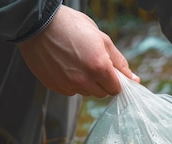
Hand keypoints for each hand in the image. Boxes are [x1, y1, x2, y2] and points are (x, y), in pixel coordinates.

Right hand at [18, 5, 138, 96]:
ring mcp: (68, 85)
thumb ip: (119, 61)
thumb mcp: (101, 38)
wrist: (36, 23)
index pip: (116, 89)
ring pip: (86, 92)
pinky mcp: (56, 87)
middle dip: (101, 82)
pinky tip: (65, 65)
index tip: (111, 73)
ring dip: (86, 82)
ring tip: (76, 61)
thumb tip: (134, 79)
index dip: (115, 81)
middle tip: (92, 63)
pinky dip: (71, 82)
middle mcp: (84, 80)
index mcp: (99, 67)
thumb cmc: (70, 25)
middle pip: (102, 93)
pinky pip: (70, 91)